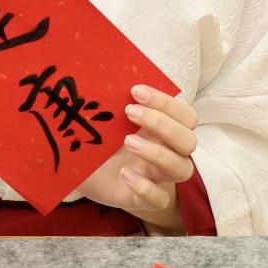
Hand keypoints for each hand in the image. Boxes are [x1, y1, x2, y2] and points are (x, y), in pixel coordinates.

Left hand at [76, 85, 198, 227]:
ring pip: (182, 170)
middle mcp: (166, 152)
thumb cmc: (100, 139)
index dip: (166, 102)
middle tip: (129, 112)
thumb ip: (115, 98)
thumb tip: (107, 68)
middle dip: (163, 124)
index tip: (135, 91)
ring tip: (127, 141)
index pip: (185, 115)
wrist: (78, 170)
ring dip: (158, 153)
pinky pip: (159, 199)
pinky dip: (145, 187)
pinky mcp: (142, 200)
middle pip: (189, 141)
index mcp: (163, 129)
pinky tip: (124, 173)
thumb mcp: (108, 117)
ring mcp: (157, 177)